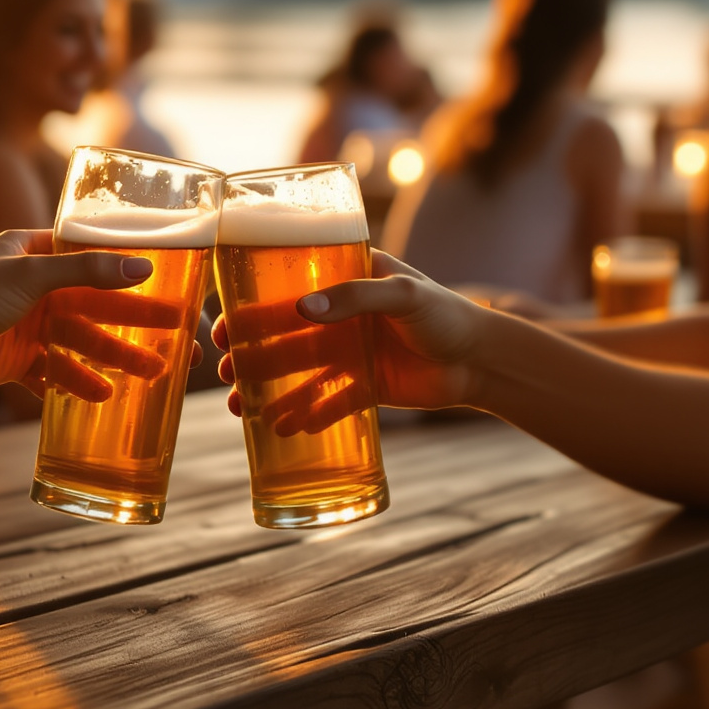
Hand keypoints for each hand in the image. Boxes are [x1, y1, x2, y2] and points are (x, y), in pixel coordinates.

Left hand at [0, 230, 160, 399]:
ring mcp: (22, 325)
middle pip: (94, 306)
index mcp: (30, 251)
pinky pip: (54, 372)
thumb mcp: (31, 276)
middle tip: (177, 339)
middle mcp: (29, 287)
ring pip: (80, 342)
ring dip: (114, 358)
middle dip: (134, 324)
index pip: (90, 257)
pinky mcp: (13, 361)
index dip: (128, 270)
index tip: (168, 283)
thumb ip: (88, 271)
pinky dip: (76, 383)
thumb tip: (143, 266)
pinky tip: (103, 396)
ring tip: (152, 374)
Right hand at [212, 251, 489, 433]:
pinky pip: (328, 403)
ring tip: (240, 409)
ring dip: (269, 389)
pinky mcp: (367, 387)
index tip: (225, 326)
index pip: (290, 289)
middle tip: (224, 371)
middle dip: (252, 354)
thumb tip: (301, 310)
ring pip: (301, 374)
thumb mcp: (403, 294)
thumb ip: (355, 297)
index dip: (253, 308)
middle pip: (286, 337)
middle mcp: (344, 317)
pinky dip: (305, 415)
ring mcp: (353, 353)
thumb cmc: (447, 313)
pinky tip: (283, 429)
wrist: (484, 361)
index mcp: (347, 280)